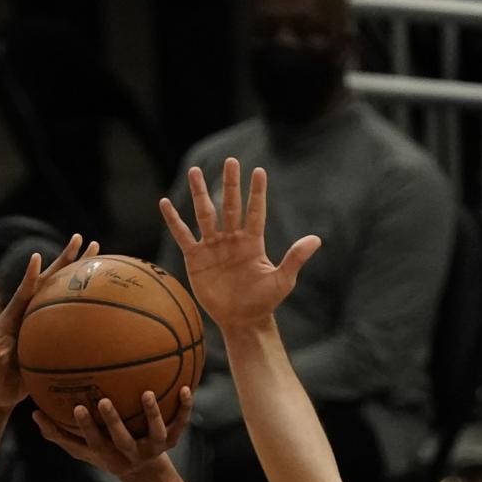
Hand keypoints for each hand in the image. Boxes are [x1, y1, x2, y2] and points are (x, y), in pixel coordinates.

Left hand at [0, 234, 98, 410]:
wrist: (4, 392)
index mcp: (11, 319)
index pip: (23, 294)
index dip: (29, 276)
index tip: (37, 257)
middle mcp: (27, 312)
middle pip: (49, 281)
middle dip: (65, 260)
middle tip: (81, 238)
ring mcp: (40, 319)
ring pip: (62, 291)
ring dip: (79, 270)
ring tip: (99, 251)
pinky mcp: (52, 329)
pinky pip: (71, 310)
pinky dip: (87, 299)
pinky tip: (105, 291)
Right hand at [33, 388, 192, 477]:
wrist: (144, 473)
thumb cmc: (106, 452)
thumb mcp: (83, 448)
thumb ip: (58, 433)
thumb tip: (33, 414)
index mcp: (107, 453)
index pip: (93, 441)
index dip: (86, 427)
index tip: (77, 407)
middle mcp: (129, 453)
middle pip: (121, 440)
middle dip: (112, 423)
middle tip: (103, 401)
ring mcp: (152, 448)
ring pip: (154, 433)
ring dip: (152, 415)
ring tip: (147, 393)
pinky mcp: (172, 442)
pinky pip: (181, 424)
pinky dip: (185, 408)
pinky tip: (187, 388)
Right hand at [159, 156, 319, 331]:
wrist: (242, 320)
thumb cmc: (264, 301)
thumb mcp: (283, 281)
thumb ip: (295, 258)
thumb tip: (316, 239)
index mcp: (253, 242)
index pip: (254, 211)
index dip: (257, 192)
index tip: (258, 171)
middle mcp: (232, 239)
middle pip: (230, 205)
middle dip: (230, 184)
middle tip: (230, 161)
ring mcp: (213, 246)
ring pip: (205, 213)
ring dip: (200, 193)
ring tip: (195, 170)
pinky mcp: (195, 258)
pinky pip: (183, 235)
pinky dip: (174, 220)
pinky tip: (165, 203)